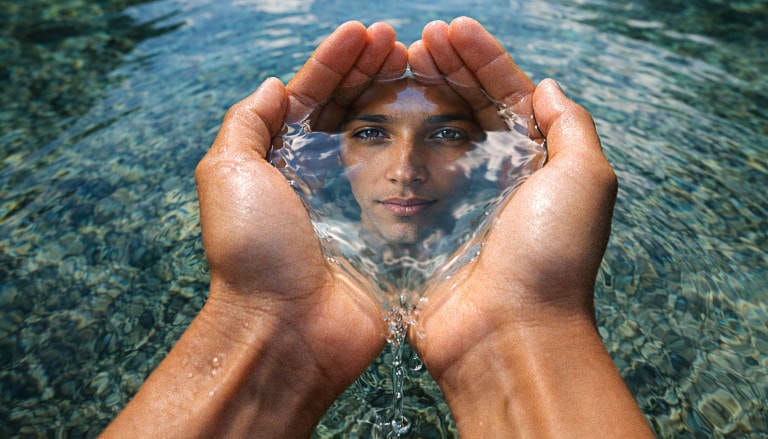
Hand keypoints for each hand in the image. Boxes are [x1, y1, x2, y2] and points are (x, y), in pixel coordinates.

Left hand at [102, 22, 406, 437]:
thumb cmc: (253, 252)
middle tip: (399, 41)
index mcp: (280, 162)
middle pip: (349, 110)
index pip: (310, 97)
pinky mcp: (388, 231)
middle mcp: (318, 178)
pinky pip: (408, 184)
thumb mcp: (229, 174)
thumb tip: (273, 86)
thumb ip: (246, 125)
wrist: (288, 329)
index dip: (335, 61)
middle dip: (370, 70)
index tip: (365, 32)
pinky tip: (439, 121)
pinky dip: (421, 151)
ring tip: (418, 65)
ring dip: (397, 99)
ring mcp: (356, 204)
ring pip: (382, 140)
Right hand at [408, 17, 652, 437]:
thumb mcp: (584, 180)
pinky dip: (394, 141)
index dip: (482, 58)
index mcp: (537, 162)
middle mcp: (499, 177)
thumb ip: (571, 127)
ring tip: (397, 63)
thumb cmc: (551, 257)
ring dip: (419, 94)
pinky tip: (378, 114)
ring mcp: (457, 200)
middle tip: (416, 41)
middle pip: (468, 107)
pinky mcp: (424, 224)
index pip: (508, 94)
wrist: (507, 333)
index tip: (449, 29)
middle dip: (446, 67)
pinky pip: (406, 174)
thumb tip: (548, 87)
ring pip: (434, 134)